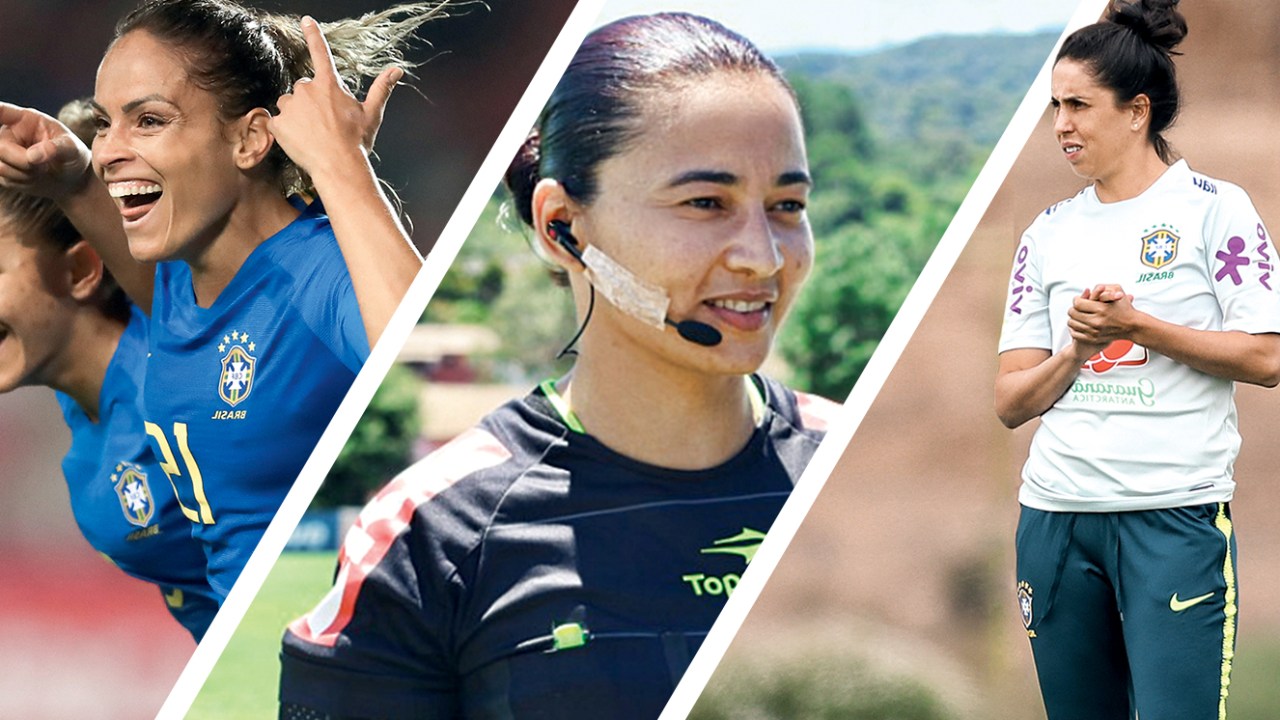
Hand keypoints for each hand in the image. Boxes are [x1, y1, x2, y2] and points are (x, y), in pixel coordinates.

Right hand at [0, 103, 92, 199]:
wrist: (71, 179)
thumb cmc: (72, 156)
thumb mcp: (73, 149)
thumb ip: (57, 148)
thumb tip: (33, 156)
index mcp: (26, 119)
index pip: (2, 111)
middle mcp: (10, 132)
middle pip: (0, 148)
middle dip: (23, 162)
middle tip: (44, 167)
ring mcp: (3, 151)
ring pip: (1, 167)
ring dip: (24, 175)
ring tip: (42, 170)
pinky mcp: (2, 168)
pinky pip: (3, 180)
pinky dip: (21, 183)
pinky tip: (34, 178)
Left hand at [268, 16, 402, 181]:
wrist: (338, 166)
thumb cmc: (357, 141)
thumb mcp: (372, 114)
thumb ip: (381, 88)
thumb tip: (397, 70)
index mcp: (330, 85)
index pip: (321, 53)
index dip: (313, 34)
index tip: (306, 20)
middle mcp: (307, 89)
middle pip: (302, 88)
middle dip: (309, 101)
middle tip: (323, 123)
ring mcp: (291, 106)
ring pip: (288, 104)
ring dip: (296, 115)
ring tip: (311, 134)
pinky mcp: (278, 122)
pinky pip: (277, 122)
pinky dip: (285, 130)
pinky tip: (300, 141)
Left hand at [1067, 284, 1138, 355]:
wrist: (1133, 326)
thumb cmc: (1125, 308)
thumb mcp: (1118, 292)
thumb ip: (1101, 288)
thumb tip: (1087, 290)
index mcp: (1101, 309)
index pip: (1077, 303)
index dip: (1076, 300)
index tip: (1078, 299)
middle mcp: (1097, 321)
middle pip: (1073, 313)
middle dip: (1074, 308)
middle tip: (1077, 307)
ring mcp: (1094, 332)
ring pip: (1072, 323)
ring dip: (1073, 318)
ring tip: (1078, 315)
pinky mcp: (1093, 339)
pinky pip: (1074, 334)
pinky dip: (1074, 329)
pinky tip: (1080, 324)